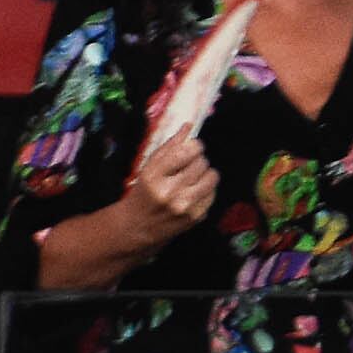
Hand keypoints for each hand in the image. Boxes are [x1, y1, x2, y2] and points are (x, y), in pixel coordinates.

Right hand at [121, 132, 221, 246]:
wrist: (138, 226)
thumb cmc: (144, 192)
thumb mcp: (149, 167)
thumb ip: (169, 146)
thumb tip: (189, 126)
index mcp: (154, 176)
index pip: (186, 151)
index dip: (194, 146)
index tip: (192, 147)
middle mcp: (170, 192)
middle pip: (201, 163)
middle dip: (197, 160)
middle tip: (188, 166)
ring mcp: (185, 206)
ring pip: (212, 176)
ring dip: (205, 173)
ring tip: (193, 178)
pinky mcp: (197, 216)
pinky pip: (214, 192)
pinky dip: (206, 189)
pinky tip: (193, 192)